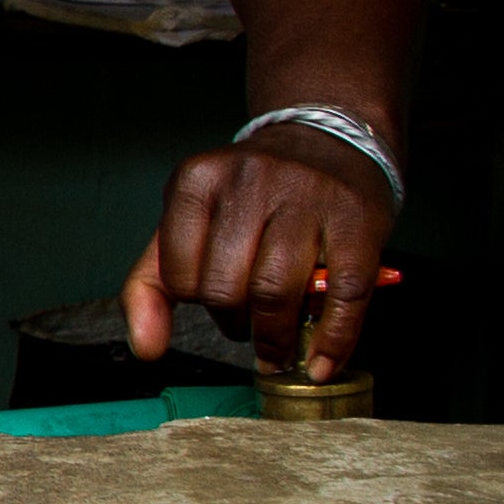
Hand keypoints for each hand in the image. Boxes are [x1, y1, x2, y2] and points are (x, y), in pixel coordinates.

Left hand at [129, 132, 394, 378]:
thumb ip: (151, 284)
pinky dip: (332, 340)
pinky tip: (321, 360)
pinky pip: (342, 295)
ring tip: (278, 345)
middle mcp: (249, 180)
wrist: (328, 143)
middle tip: (250, 330)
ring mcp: (306, 195)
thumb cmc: (254, 198)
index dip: (199, 303)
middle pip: (226, 289)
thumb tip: (146, 348)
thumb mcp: (188, 224)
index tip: (219, 304)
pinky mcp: (357, 219)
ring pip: (276, 294)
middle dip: (236, 325)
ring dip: (275, 338)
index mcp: (197, 180)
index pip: (179, 277)